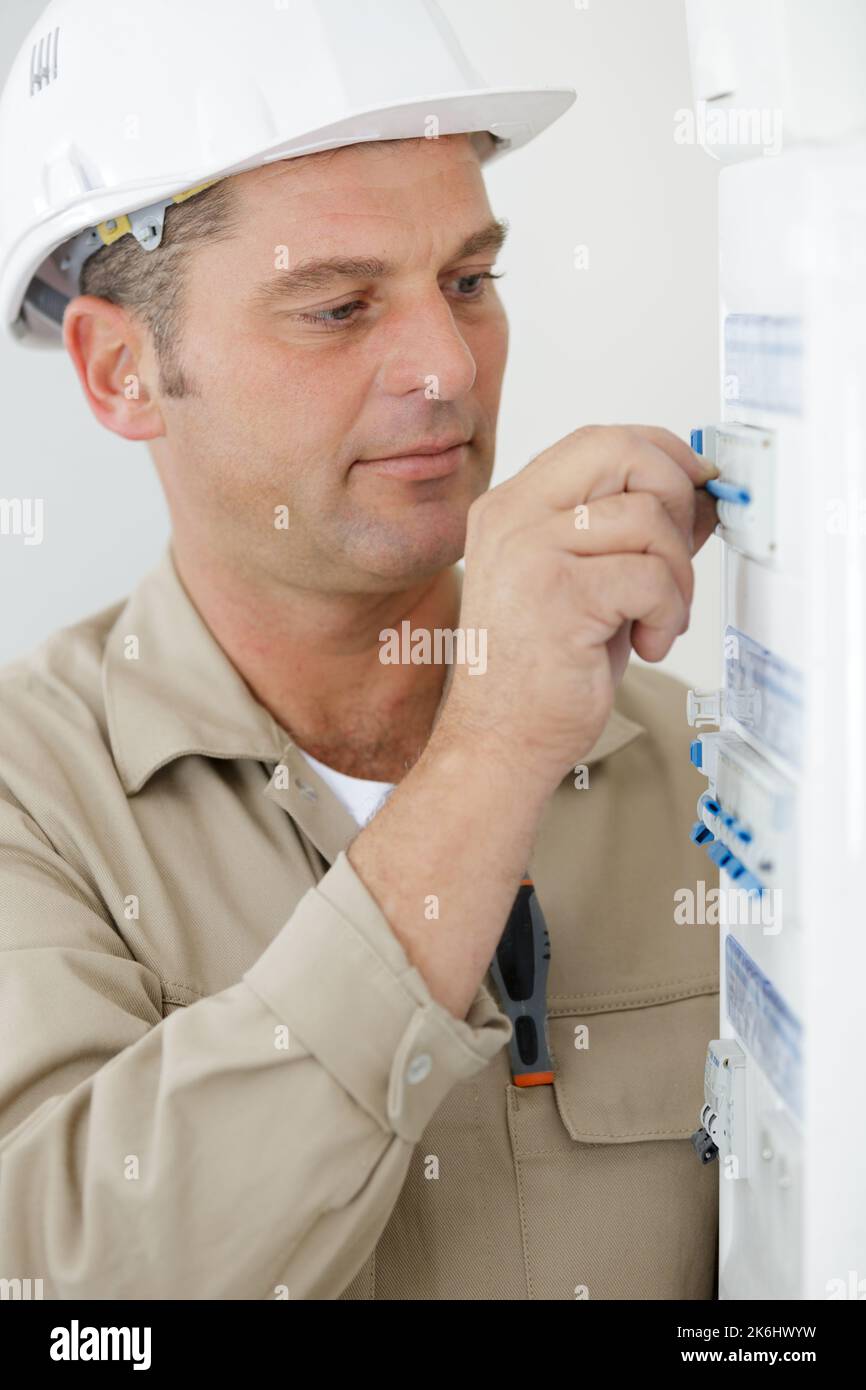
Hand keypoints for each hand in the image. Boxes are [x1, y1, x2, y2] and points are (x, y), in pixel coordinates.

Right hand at [435, 424, 718, 794]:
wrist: (498, 742)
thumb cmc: (539, 671)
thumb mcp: (588, 582)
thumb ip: (629, 534)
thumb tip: (699, 496)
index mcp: (510, 507)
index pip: (599, 440)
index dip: (660, 453)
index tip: (695, 484)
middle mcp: (511, 517)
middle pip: (621, 451)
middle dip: (674, 496)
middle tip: (677, 553)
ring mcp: (529, 551)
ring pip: (646, 517)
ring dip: (676, 575)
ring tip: (656, 618)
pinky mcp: (557, 593)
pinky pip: (650, 575)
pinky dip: (668, 612)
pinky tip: (646, 643)